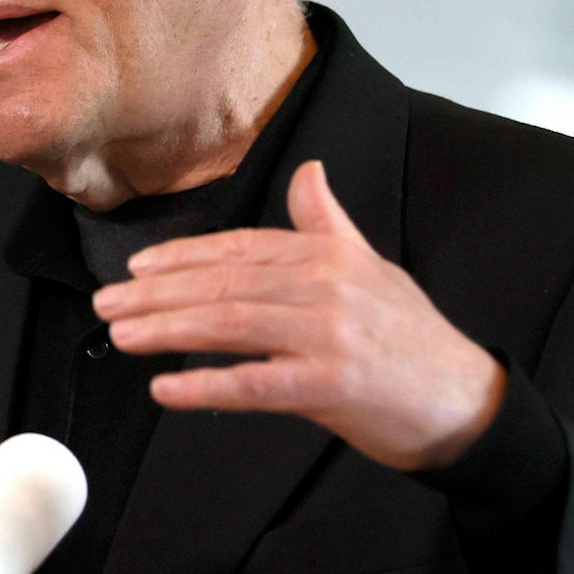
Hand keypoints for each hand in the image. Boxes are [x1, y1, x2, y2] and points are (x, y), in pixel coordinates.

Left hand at [92, 160, 504, 470]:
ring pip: (229, 325)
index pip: (241, 247)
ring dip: (167, 329)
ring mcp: (328, 336)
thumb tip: (308, 172)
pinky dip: (206, 385)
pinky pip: (254, 384)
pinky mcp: (331, 385)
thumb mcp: (371, 266)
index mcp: (329, 255)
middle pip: (223, 283)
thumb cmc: (411, 338)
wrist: (467, 401)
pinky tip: (166, 387)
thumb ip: (327, 223)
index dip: (183, 256)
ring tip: (120, 334)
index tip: (136, 267)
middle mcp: (326, 287)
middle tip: (106, 303)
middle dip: (157, 293)